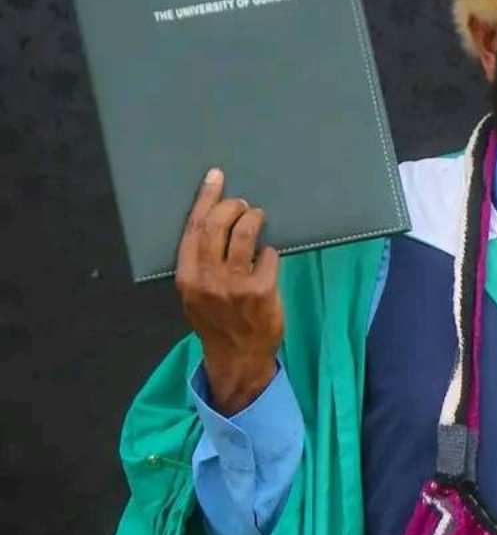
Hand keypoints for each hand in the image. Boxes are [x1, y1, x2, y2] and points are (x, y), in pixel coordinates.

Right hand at [176, 168, 284, 414]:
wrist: (238, 356)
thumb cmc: (217, 321)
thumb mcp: (195, 295)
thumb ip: (200, 264)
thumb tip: (216, 223)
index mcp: (187, 276)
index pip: (194, 228)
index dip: (206, 199)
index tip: (215, 178)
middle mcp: (207, 278)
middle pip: (218, 225)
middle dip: (232, 206)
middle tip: (243, 203)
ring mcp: (235, 284)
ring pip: (245, 235)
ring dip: (253, 220)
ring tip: (258, 217)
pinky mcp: (262, 290)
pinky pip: (269, 255)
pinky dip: (270, 250)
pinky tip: (270, 254)